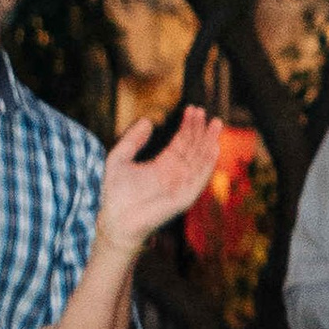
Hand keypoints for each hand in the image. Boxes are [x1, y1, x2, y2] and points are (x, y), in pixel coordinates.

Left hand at [96, 105, 220, 255]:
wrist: (114, 220)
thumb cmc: (115, 194)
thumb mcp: (120, 158)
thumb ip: (132, 140)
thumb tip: (147, 120)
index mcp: (163, 166)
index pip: (181, 143)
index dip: (188, 126)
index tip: (192, 109)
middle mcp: (176, 175)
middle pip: (194, 149)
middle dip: (201, 130)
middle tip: (206, 112)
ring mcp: (181, 186)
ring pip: (200, 161)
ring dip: (209, 142)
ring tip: (215, 124)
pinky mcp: (183, 198)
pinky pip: (199, 179)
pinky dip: (208, 163)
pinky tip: (213, 148)